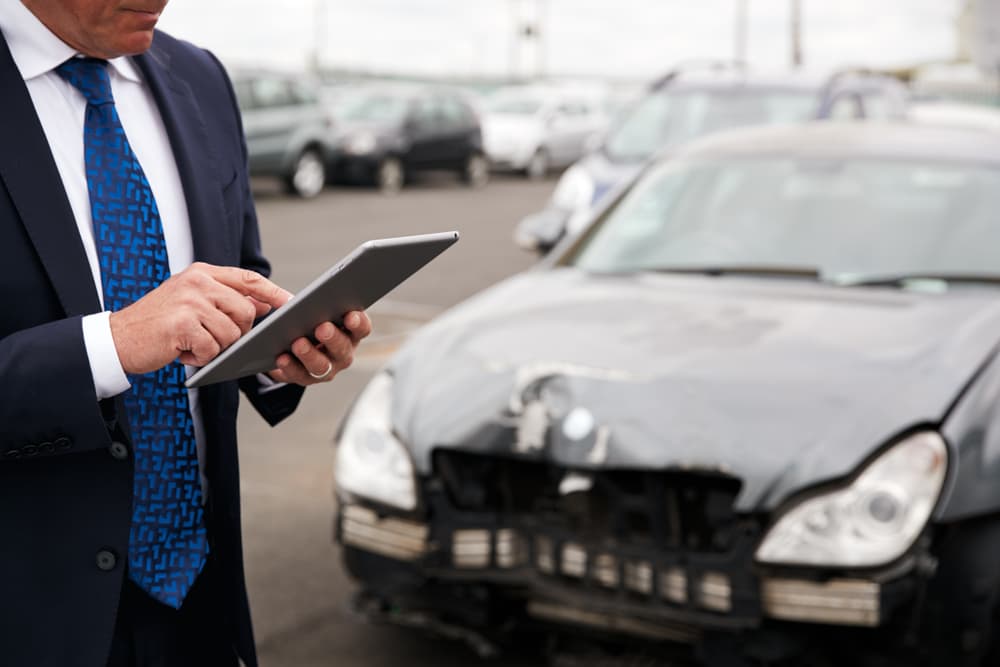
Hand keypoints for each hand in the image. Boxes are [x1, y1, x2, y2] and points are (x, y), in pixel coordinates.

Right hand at [109, 263, 292, 374]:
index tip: (292, 304)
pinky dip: (199, 357)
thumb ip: (226, 298)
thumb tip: (266, 303)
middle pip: (247, 311)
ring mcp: (189, 301)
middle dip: (237, 332)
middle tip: (211, 337)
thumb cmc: (159, 323)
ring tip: (191, 343)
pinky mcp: (182, 324)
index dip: (274, 292)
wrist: (118, 338)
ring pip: (232, 333)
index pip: (249, 279)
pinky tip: (181, 351)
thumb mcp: (192, 301)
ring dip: (215, 347)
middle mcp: (197, 282)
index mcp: (202, 272)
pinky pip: (212, 348)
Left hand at [267, 310, 371, 385]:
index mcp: (349, 333)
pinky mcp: (306, 378)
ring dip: (310, 355)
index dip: (358, 323)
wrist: (287, 344)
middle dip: (333, 338)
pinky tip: (282, 357)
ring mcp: (327, 368)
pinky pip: (299, 375)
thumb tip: (299, 300)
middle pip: (343, 348)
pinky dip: (290, 366)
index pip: (362, 328)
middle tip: (322, 328)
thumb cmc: (305, 321)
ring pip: (322, 365)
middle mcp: (342, 353)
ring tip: (298, 343)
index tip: (350, 316)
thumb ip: (314, 303)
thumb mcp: (312, 309)